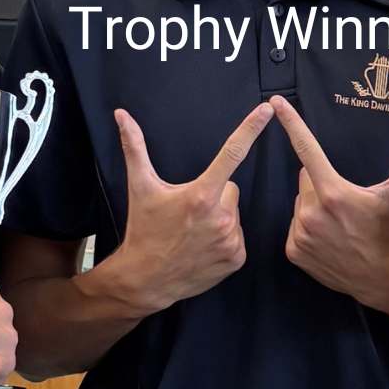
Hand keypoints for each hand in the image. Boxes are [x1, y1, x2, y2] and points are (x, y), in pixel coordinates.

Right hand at [102, 103, 272, 312]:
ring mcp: (230, 239)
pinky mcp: (236, 257)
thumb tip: (122, 115)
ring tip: (195, 231)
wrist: (146, 278)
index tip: (266, 110)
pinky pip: (238, 235)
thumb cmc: (143, 231)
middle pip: (230, 189)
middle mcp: (220, 216)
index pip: (231, 153)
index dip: (251, 128)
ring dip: (219, 218)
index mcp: (200, 195)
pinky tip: (204, 246)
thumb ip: (134, 147)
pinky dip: (224, 239)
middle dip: (214, 195)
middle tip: (190, 211)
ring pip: (234, 213)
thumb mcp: (140, 187)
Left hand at [271, 94, 388, 309]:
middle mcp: (311, 212)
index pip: (307, 149)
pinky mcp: (293, 250)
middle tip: (344, 202)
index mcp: (333, 192)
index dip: (291, 123)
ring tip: (339, 223)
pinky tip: (328, 238)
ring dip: (314, 206)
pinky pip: (294, 226)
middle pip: (306, 178)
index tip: (275, 102)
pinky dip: (307, 228)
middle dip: (321, 183)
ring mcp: (300, 233)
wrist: (382, 278)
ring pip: (300, 202)